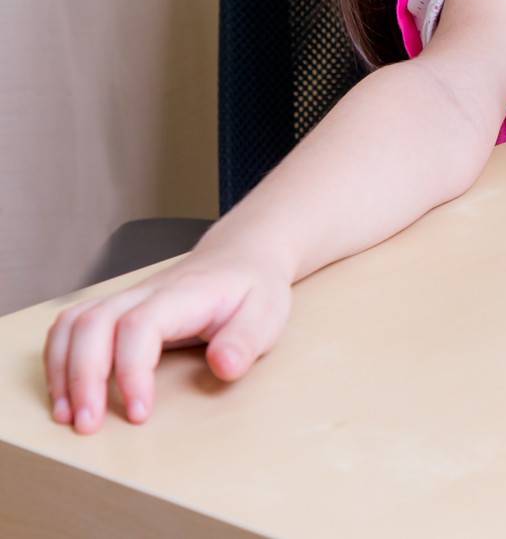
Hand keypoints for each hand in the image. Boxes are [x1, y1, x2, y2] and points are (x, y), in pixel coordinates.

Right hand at [42, 247, 292, 433]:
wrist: (243, 258)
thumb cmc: (253, 290)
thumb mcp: (267, 314)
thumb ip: (245, 340)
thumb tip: (224, 367)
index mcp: (184, 294)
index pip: (140, 325)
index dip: (131, 370)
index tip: (139, 413)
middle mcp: (146, 293)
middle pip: (94, 324)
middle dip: (83, 378)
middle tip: (88, 426)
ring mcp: (127, 299)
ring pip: (74, 324)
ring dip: (62, 371)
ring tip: (67, 416)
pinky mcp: (116, 309)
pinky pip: (71, 327)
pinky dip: (58, 360)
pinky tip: (65, 394)